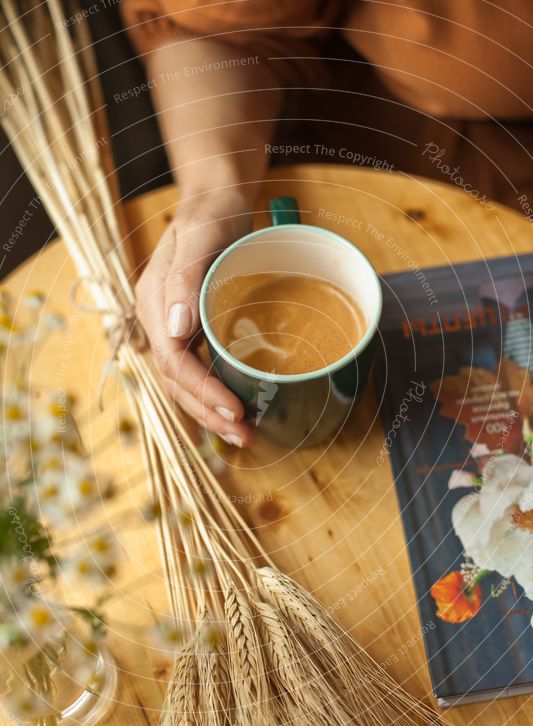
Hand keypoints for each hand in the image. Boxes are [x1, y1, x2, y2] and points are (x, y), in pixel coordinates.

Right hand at [135, 188, 253, 445]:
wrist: (217, 198)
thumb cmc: (211, 213)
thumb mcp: (199, 237)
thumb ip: (185, 280)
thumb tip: (176, 330)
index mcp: (154, 302)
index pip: (173, 361)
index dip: (202, 391)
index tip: (234, 410)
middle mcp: (160, 320)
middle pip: (177, 381)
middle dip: (207, 413)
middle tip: (243, 436)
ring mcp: (175, 325)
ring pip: (185, 380)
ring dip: (210, 410)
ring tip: (242, 433)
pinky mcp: (193, 326)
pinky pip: (198, 367)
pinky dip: (215, 391)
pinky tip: (235, 404)